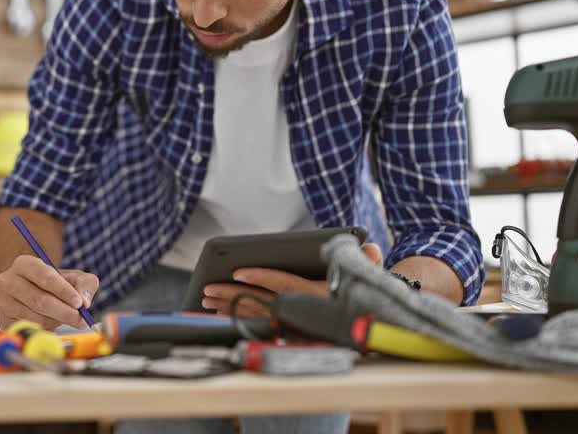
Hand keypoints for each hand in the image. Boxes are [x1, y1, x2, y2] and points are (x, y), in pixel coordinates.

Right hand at [0, 254, 98, 329]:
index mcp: (24, 264)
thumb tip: (85, 302)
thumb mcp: (75, 278)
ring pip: (36, 317)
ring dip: (57, 321)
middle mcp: (8, 281)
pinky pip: (30, 328)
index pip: (45, 277)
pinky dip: (46, 329)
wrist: (36, 297)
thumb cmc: (57, 285)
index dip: (63, 291)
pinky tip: (53, 323)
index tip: (79, 303)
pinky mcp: (4, 320)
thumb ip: (85, 284)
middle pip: (39, 300)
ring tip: (67, 318)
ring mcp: (3, 302)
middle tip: (81, 319)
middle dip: (64, 311)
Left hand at [201, 243, 382, 316]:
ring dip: (229, 307)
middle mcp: (302, 312)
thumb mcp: (370, 274)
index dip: (261, 277)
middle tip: (207, 290)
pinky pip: (255, 323)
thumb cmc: (361, 290)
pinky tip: (218, 314)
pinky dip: (235, 318)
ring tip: (206, 300)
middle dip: (232, 296)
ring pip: (256, 314)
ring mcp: (292, 323)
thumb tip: (371, 247)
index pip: (285, 284)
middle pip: (262, 302)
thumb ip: (369, 259)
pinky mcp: (285, 330)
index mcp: (317, 296)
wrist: (367, 319)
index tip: (238, 271)